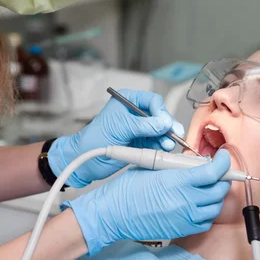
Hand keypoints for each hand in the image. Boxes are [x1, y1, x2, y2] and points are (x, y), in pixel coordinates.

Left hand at [48, 89, 183, 187]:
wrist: (85, 159)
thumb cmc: (95, 138)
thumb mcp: (121, 128)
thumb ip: (144, 125)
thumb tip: (164, 123)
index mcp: (129, 101)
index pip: (153, 101)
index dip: (161, 112)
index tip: (166, 124)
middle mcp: (136, 113)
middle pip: (160, 116)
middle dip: (167, 126)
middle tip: (175, 135)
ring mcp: (139, 128)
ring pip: (160, 130)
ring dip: (166, 137)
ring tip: (168, 145)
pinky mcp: (141, 143)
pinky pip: (156, 142)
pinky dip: (161, 146)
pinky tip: (164, 149)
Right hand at [62, 150, 231, 255]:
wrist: (112, 214)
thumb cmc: (126, 190)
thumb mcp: (153, 168)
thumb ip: (177, 167)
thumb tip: (194, 164)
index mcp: (177, 182)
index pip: (214, 172)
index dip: (224, 163)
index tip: (224, 158)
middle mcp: (185, 202)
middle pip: (219, 190)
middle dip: (222, 178)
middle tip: (218, 171)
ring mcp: (184, 218)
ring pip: (215, 207)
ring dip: (216, 195)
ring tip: (208, 187)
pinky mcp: (181, 230)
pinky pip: (205, 222)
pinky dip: (208, 212)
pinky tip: (200, 204)